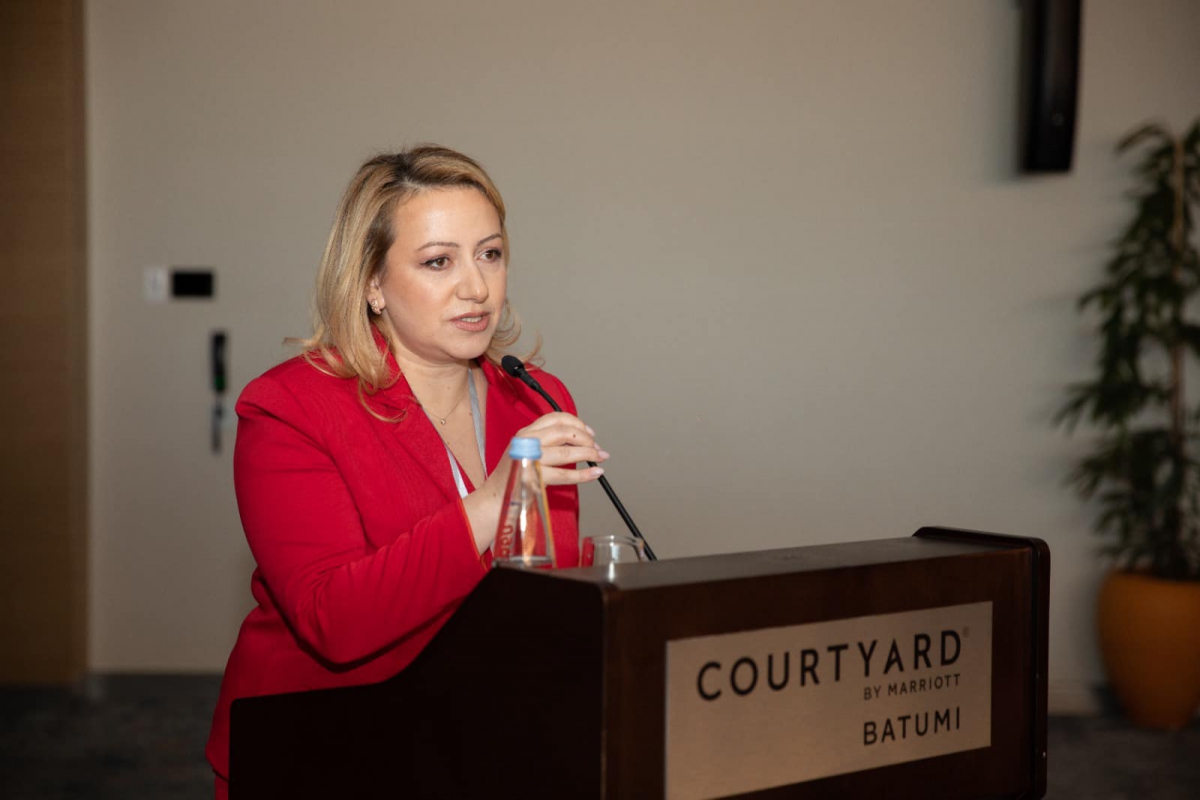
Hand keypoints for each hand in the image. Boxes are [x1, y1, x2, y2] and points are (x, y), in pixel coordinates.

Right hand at [462, 412, 607, 552]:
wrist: (495, 497)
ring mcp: (530, 460)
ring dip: (588, 454)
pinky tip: (594, 473)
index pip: (555, 418)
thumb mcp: (526, 449)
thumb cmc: (513, 474)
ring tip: (599, 458)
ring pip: (566, 453)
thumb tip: (578, 440)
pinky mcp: (534, 479)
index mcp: (526, 433)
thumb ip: (546, 441)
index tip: (589, 432)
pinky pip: (565, 475)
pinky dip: (584, 474)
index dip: (577, 423)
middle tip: (596, 447)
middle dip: (586, 439)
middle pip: (564, 433)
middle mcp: (527, 442)